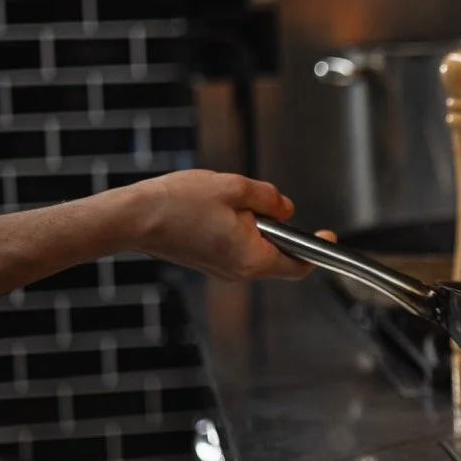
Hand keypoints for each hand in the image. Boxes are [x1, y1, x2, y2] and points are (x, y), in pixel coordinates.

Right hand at [125, 170, 335, 280]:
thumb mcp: (236, 188)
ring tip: (227, 200)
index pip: (299, 265)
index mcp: (252, 258)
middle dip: (276, 225)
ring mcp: (221, 270)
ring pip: (254, 248)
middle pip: (277, 254)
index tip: (328, 234)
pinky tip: (215, 209)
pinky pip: (235, 247)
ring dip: (253, 225)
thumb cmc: (179, 203)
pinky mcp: (207, 263)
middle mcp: (239, 272)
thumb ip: (270, 199)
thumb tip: (286, 209)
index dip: (318, 249)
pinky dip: (236, 228)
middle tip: (259, 201)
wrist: (132, 218)